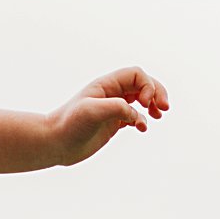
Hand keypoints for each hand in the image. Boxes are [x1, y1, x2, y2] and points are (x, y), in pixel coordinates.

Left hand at [43, 68, 168, 166]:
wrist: (54, 143)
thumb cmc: (69, 125)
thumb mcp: (92, 112)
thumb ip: (117, 108)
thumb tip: (137, 115)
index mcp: (106, 85)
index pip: (137, 75)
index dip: (148, 86)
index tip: (145, 105)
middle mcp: (111, 94)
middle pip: (143, 84)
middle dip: (157, 93)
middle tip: (165, 109)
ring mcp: (112, 109)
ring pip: (141, 99)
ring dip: (154, 104)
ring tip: (159, 114)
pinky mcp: (112, 124)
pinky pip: (135, 116)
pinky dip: (144, 120)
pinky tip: (142, 128)